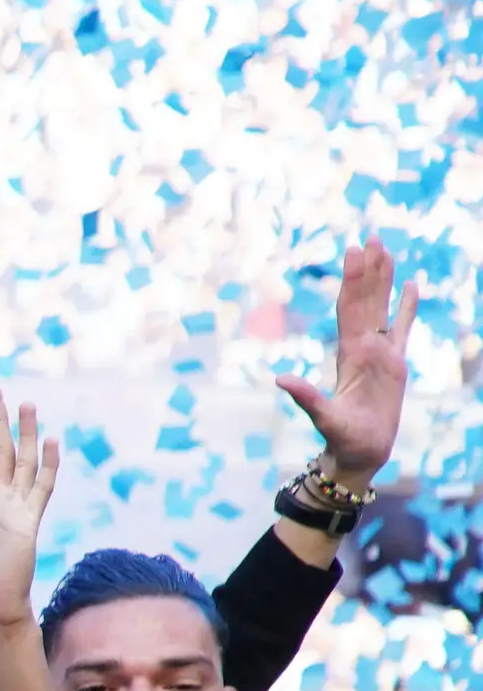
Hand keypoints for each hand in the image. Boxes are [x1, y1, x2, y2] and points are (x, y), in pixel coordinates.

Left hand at [272, 236, 415, 486]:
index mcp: (349, 354)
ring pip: (382, 307)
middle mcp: (363, 348)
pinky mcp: (396, 363)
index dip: (353, 280)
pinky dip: (406, 306)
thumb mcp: (323, 417)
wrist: (359, 454)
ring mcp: (380, 353)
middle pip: (366, 300)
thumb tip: (279, 380)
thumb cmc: (342, 439)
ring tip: (386, 249)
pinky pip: (402, 327)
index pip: (351, 308)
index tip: (352, 252)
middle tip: (369, 236)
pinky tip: (411, 285)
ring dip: (384, 279)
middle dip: (368, 269)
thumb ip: (305, 397)